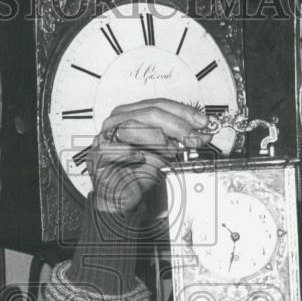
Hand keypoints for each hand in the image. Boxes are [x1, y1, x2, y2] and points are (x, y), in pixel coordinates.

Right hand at [89, 99, 210, 214]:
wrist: (119, 196)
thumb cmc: (137, 171)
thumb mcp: (164, 151)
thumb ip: (179, 139)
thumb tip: (202, 134)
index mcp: (129, 113)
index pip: (158, 104)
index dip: (183, 112)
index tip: (202, 122)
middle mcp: (115, 121)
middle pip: (149, 113)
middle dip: (177, 125)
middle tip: (193, 137)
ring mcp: (105, 137)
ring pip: (133, 127)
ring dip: (158, 140)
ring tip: (172, 152)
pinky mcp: (99, 155)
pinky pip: (121, 150)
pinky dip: (138, 155)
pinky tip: (144, 161)